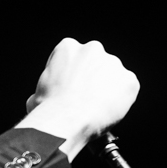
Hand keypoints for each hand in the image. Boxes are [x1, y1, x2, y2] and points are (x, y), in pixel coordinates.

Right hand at [16, 38, 138, 159]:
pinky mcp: (129, 80)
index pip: (74, 56)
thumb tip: (40, 100)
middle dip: (93, 78)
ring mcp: (113, 63)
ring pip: (113, 76)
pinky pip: (127, 90)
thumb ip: (45, 89)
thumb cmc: (48, 108)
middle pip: (96, 62)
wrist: (66, 120)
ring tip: (97, 109)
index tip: (72, 87)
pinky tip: (108, 112)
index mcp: (68, 47)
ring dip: (108, 89)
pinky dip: (121, 100)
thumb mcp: (37, 94)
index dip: (73, 74)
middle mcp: (93, 49)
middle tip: (86, 98)